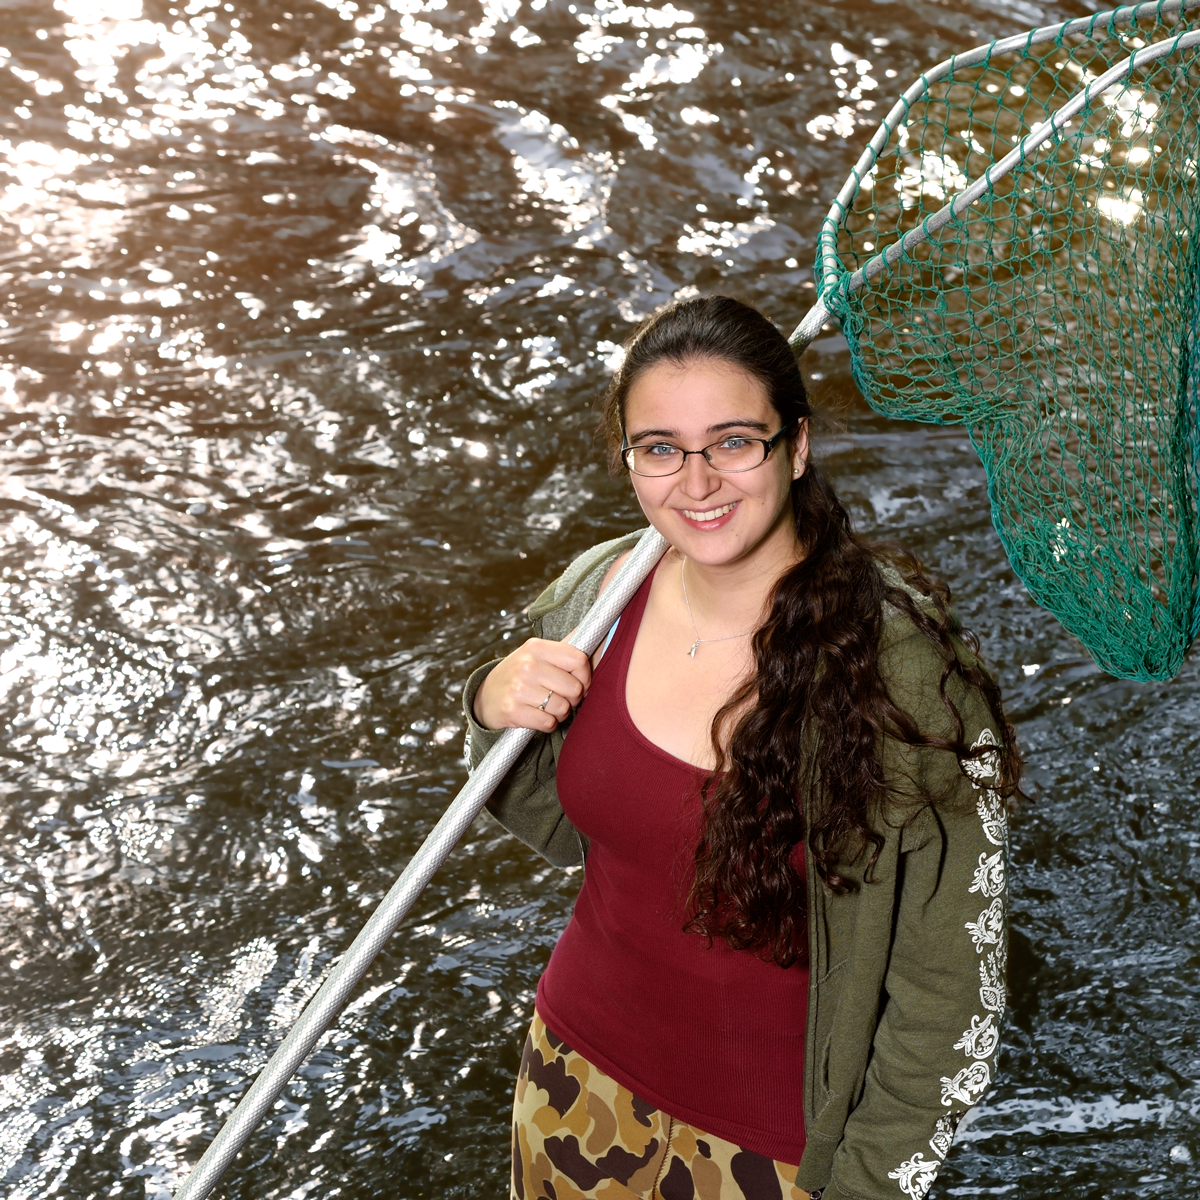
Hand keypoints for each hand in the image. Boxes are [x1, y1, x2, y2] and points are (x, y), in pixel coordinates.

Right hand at [472, 637, 592, 732]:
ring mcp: (519, 688)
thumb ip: (563, 653)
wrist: (485, 697)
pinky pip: (548, 723)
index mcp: (537, 647)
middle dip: (573, 698)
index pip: (578, 660)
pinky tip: (539, 716)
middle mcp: (527, 665)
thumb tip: (596, 641)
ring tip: (548, 707)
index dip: (585, 676)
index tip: (580, 682)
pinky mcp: (513, 711)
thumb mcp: (536, 656)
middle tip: (562, 698)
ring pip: (563, 708)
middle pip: (574, 688)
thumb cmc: (519, 675)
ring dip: (560, 713)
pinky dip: (548, 724)